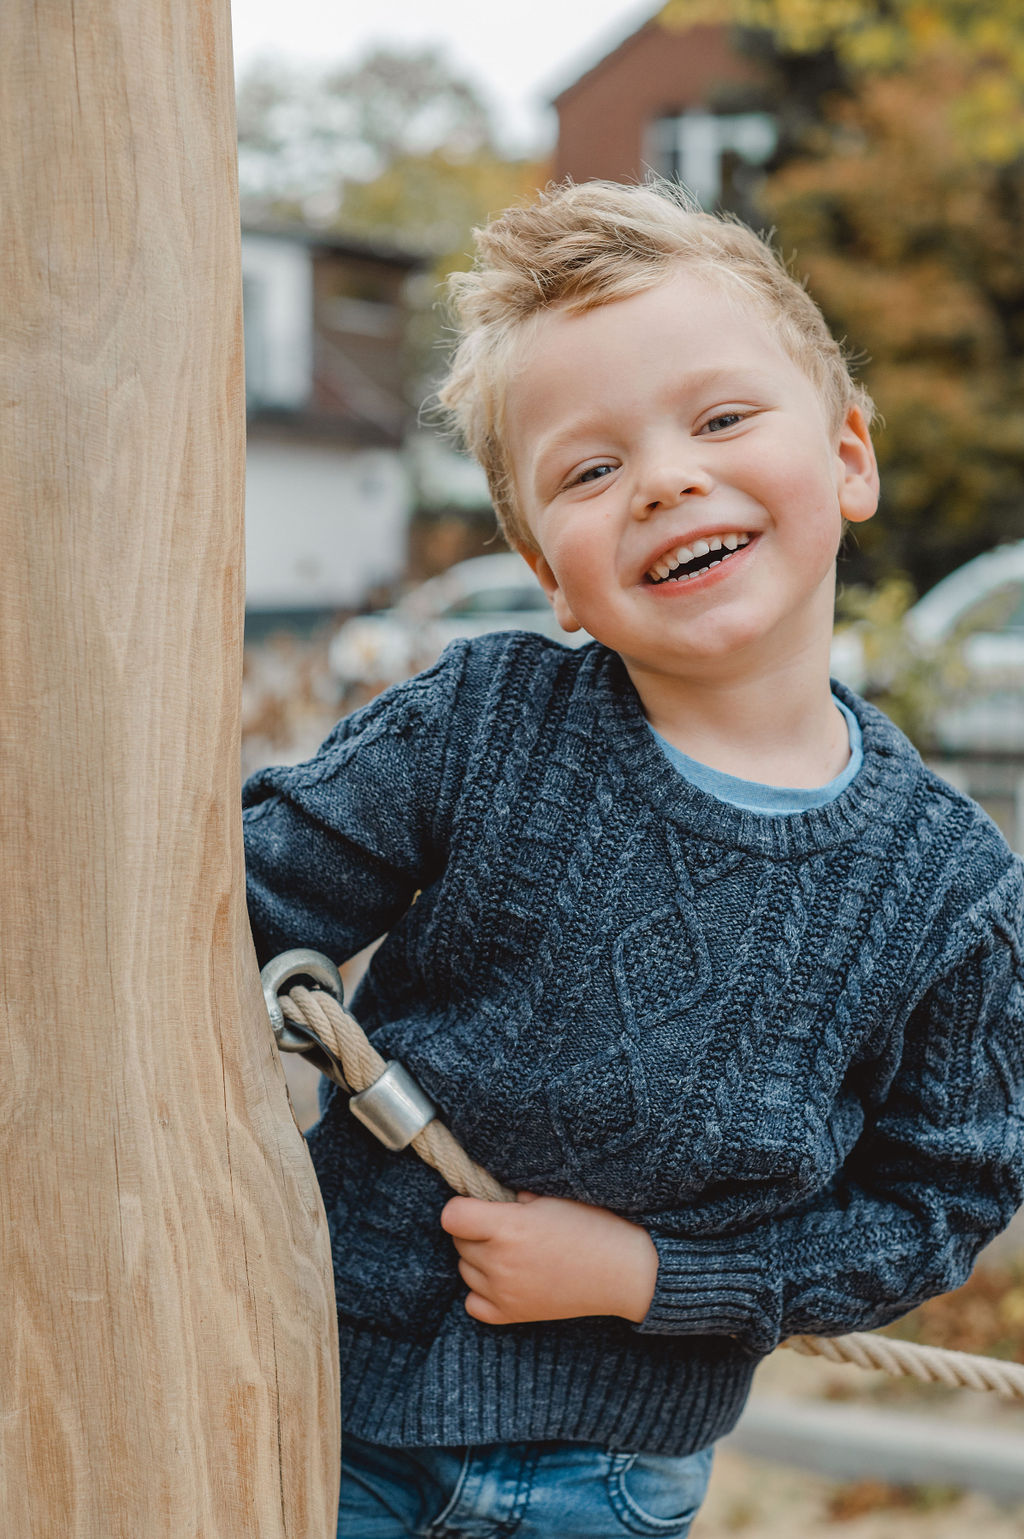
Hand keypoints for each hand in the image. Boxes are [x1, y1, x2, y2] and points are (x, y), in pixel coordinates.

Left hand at [440, 1190, 658, 1326]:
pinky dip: (482, 1292)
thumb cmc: (592, 1226)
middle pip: (458, 1242)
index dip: (462, 1208)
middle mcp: (500, 1262)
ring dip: (479, 1259)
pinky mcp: (512, 1315)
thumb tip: (487, 1196)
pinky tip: (504, 1279)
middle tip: (505, 1226)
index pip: (451, 1217)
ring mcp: (505, 1292)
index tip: (479, 1205)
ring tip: (512, 1251)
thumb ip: (513, 1197)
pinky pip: (473, 1303)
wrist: (623, 1271)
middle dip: (475, 1231)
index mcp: (509, 1227)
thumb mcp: (551, 1198)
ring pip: (465, 1270)